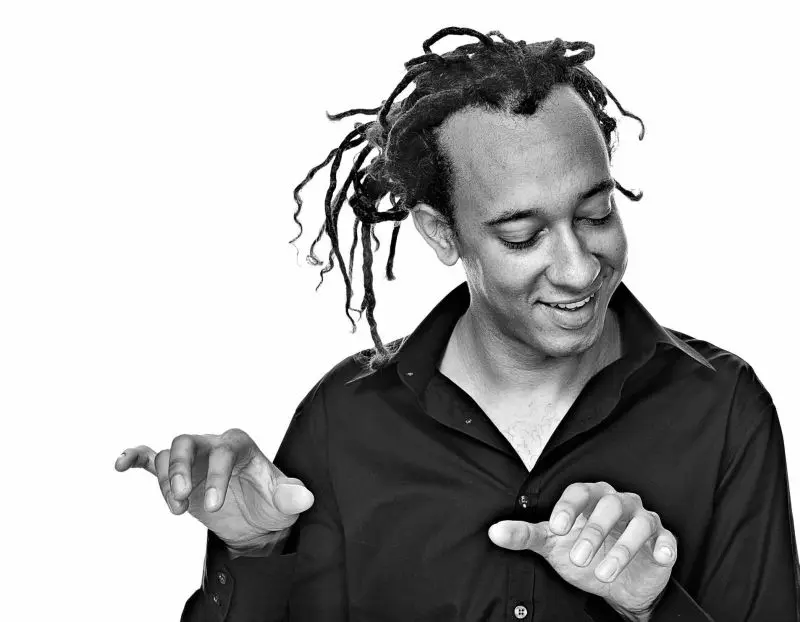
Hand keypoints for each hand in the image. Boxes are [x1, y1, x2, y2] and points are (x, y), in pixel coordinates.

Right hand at [115, 428, 313, 552]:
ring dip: (164, 480)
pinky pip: (150, 457)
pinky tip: (120, 465)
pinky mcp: (178, 473)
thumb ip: (291, 497)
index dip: (216, 475)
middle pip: (187, 441)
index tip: (213, 505)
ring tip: (176, 510)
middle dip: (179, 468)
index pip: (223, 450)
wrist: (255, 519)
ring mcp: (193, 458)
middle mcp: (213, 445)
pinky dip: (134, 457)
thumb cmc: (270, 503)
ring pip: (168, 454)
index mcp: (239, 445)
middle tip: (181, 499)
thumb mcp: (284, 503)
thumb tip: (305, 497)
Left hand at [488, 481, 675, 617]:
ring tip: (604, 573)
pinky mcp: (662, 540)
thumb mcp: (552, 544)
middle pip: (609, 505)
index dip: (568, 507)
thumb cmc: (581, 552)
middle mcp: (618, 502)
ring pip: (639, 523)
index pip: (578, 491)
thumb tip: (494, 532)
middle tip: (578, 558)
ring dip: (622, 548)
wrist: (614, 583)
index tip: (557, 529)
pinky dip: (665, 547)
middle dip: (594, 532)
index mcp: (589, 497)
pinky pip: (667, 539)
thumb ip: (525, 536)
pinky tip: (660, 557)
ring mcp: (642, 519)